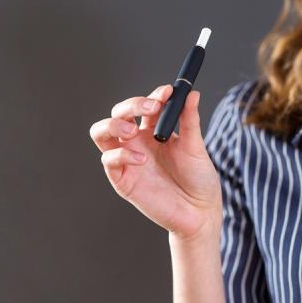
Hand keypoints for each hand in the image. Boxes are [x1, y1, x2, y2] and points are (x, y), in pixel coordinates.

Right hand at [89, 84, 222, 239]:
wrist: (199, 211)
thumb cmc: (199, 179)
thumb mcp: (196, 147)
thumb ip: (190, 121)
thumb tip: (192, 93)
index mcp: (154, 130)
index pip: (145, 105)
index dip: (153, 95)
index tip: (168, 91)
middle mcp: (137, 142)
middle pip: (118, 114)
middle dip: (130, 105)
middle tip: (150, 108)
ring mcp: (127, 159)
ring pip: (102, 132)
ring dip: (113, 125)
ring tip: (133, 131)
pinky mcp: (122, 179)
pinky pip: (108, 160)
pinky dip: (121, 155)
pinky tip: (141, 159)